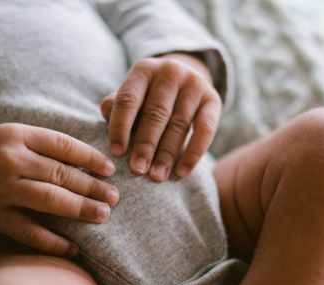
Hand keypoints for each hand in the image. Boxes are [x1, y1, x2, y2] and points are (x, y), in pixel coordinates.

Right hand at [0, 124, 118, 256]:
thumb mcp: (7, 136)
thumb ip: (41, 146)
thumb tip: (86, 164)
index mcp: (16, 134)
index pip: (63, 145)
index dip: (90, 157)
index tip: (110, 170)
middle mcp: (8, 159)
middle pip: (61, 174)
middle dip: (93, 187)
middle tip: (115, 197)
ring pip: (50, 201)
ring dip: (81, 209)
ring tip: (103, 215)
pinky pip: (28, 231)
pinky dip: (53, 242)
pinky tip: (74, 248)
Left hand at [100, 52, 221, 181]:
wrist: (185, 80)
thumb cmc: (148, 96)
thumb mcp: (132, 95)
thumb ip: (117, 107)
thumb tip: (109, 123)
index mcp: (143, 70)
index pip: (128, 99)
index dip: (121, 127)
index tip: (117, 153)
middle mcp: (170, 72)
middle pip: (156, 113)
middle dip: (146, 144)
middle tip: (138, 169)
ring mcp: (194, 84)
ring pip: (179, 124)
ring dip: (167, 153)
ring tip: (157, 176)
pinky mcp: (213, 99)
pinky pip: (205, 129)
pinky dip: (194, 152)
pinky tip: (182, 171)